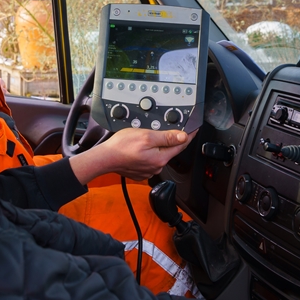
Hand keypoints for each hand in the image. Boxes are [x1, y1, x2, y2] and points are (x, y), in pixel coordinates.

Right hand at [69, 128, 195, 183]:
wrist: (105, 158)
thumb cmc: (122, 147)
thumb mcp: (147, 136)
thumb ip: (167, 137)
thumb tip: (183, 137)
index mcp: (161, 157)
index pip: (181, 145)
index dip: (188, 135)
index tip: (194, 128)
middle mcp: (157, 166)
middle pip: (171, 149)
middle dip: (170, 138)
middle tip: (162, 128)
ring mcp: (149, 169)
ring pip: (160, 154)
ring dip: (157, 145)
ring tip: (146, 137)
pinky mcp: (141, 170)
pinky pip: (150, 159)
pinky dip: (148, 152)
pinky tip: (140, 147)